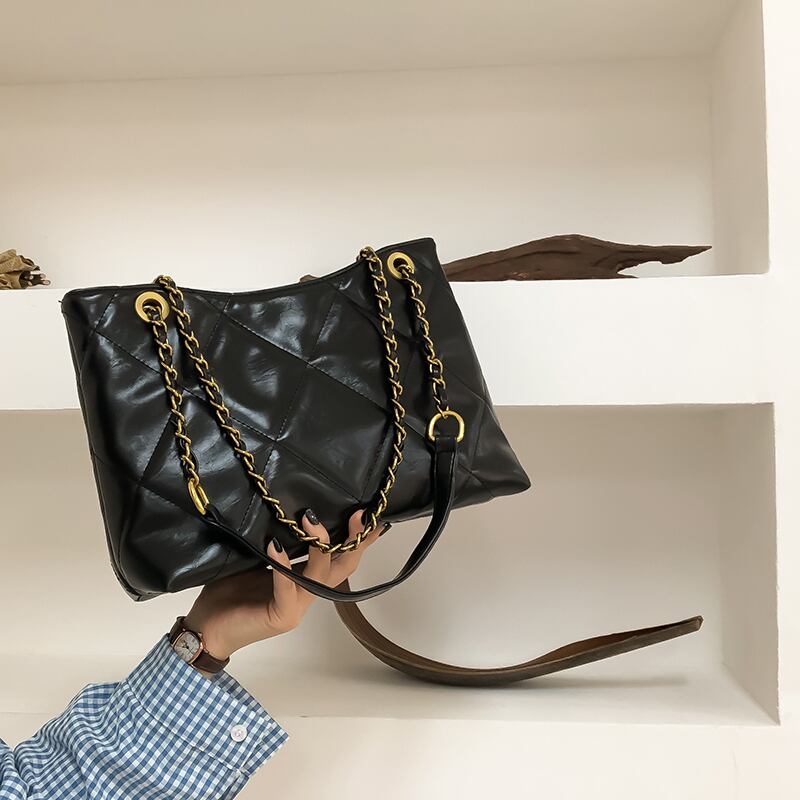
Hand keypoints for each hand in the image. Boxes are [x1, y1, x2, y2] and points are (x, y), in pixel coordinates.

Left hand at [183, 507, 387, 666]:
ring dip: (319, 544)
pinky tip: (275, 545)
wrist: (206, 629)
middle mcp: (308, 592)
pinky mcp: (281, 615)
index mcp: (306, 579)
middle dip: (355, 540)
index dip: (360, 538)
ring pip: (321, 574)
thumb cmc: (229, 592)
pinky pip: (287, 587)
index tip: (374, 513)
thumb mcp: (258, 559)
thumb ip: (279, 542)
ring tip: (310, 517)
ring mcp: (297, 606)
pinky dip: (282, 565)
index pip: (340, 556)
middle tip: (359, 514)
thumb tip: (287, 507)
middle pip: (343, 566)